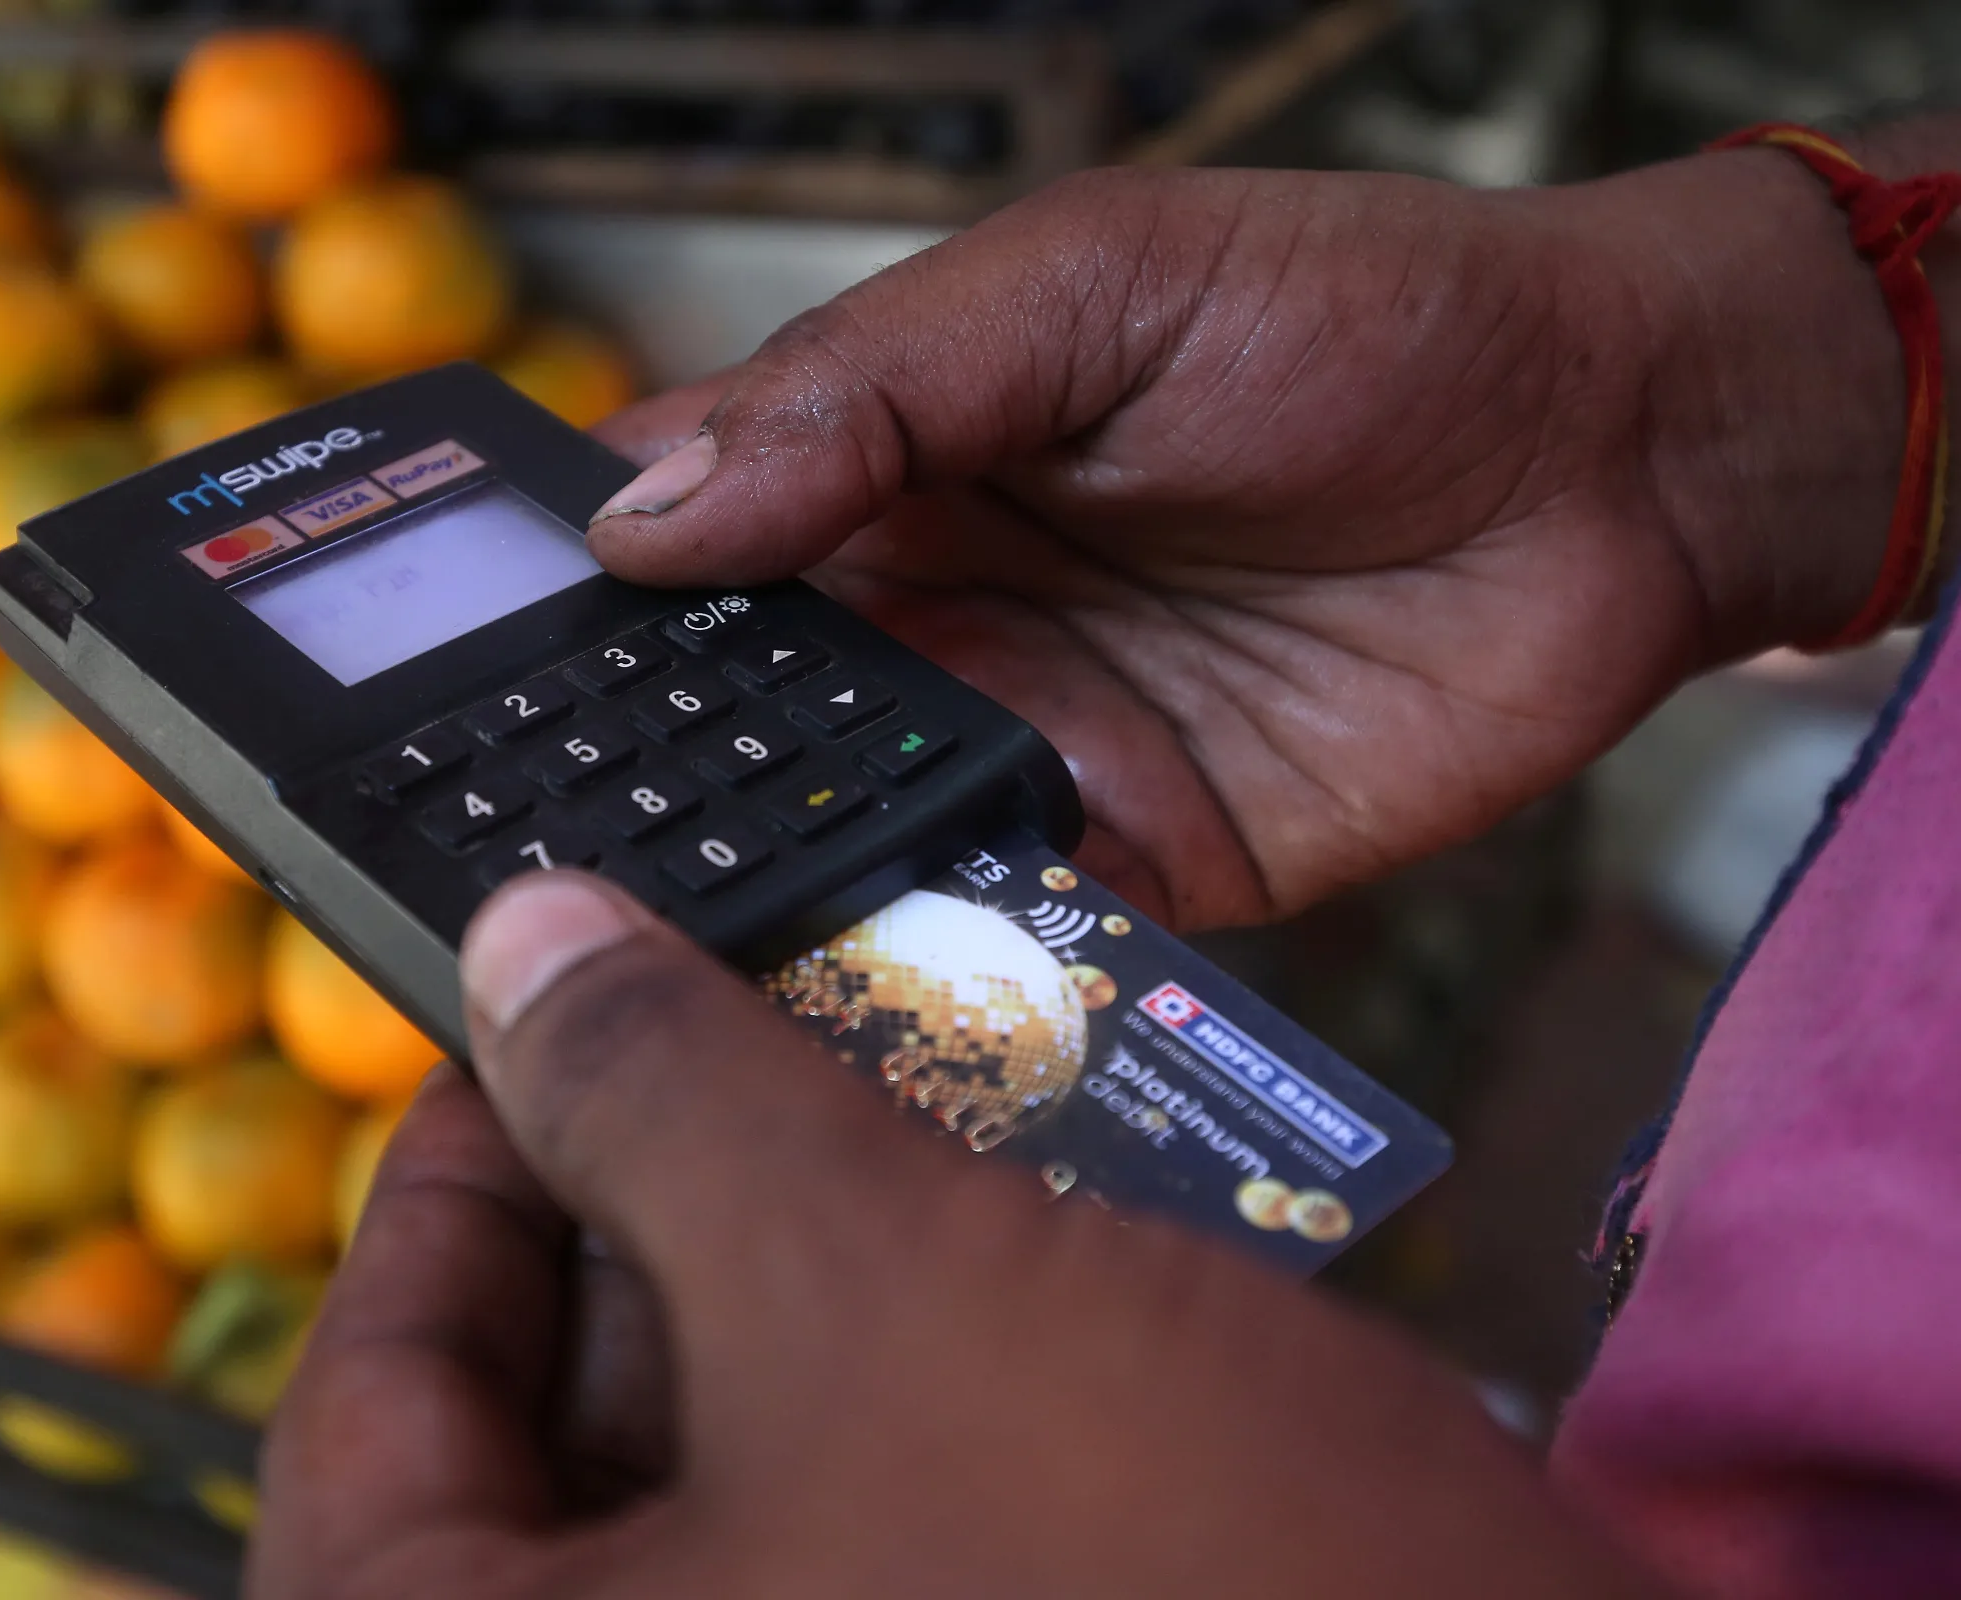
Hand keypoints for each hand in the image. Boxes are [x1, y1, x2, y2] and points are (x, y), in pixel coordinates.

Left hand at [250, 873, 1665, 1598]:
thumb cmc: (1172, 1585)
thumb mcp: (870, 1296)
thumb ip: (662, 1101)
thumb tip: (526, 944)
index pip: (361, 1413)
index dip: (446, 1182)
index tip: (539, 1023)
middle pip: (549, 1437)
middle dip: (664, 1212)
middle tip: (744, 1023)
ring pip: (739, 1465)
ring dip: (818, 1274)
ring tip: (899, 1091)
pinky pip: (881, 1513)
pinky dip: (927, 1372)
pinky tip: (1007, 1232)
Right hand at [587, 153, 1908, 926]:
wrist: (1622, 459)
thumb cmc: (1365, 320)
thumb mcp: (1096, 284)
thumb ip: (877, 387)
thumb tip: (646, 514)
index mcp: (889, 456)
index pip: (678, 536)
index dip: (569, 604)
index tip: (449, 681)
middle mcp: (929, 614)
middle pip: (733, 719)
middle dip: (639, 787)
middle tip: (523, 861)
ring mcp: (1022, 746)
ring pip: (839, 842)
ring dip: (760, 898)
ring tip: (650, 960)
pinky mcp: (1131, 865)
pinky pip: (997, 934)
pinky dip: (927, 974)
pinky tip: (844, 1011)